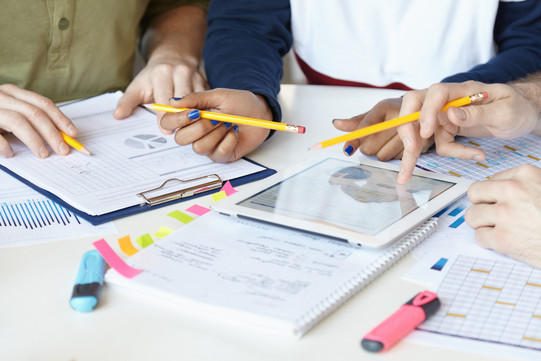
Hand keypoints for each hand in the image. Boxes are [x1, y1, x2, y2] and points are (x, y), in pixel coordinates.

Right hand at [0, 84, 76, 157]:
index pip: (43, 104)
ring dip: (34, 140)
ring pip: (18, 121)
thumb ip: (31, 119)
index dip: (61, 119)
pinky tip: (11, 153)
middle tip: (63, 150)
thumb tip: (60, 135)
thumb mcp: (12, 111)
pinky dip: (5, 145)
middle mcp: (1, 96)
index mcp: (13, 93)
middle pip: (34, 113)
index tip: (73, 134)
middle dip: (52, 133)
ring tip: (43, 154)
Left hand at [113, 57, 208, 130]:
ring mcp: (195, 77)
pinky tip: (201, 123)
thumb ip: (128, 101)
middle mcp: (180, 72)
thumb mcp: (138, 86)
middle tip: (179, 133)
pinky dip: (204, 112)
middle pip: (184, 100)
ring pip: (198, 101)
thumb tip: (118, 115)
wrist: (173, 57)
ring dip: (195, 117)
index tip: (165, 130)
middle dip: (182, 117)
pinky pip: (207, 101)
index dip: (165, 116)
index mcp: (162, 72)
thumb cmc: (153, 77)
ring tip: (191, 131)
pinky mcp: (205, 83)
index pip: (164, 97)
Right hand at [160, 88, 271, 162]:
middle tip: (215, 118)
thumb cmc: (240, 102)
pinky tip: (235, 132)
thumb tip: (173, 102)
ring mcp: (209, 145)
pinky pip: (217, 153)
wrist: (261, 112)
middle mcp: (196, 132)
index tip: (193, 112)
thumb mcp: (218, 95)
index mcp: (191, 116)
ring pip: (198, 147)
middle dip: (199, 128)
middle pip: (181, 138)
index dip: (176, 120)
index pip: (169, 123)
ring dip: (215, 134)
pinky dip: (228, 141)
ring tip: (228, 123)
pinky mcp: (222, 155)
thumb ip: (196, 98)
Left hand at [333, 97, 432, 160]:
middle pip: (370, 146)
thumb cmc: (395, 112)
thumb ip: (357, 121)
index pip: (366, 126)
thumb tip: (336, 124)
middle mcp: (397, 117)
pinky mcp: (421, 143)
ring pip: (382, 156)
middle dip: (369, 147)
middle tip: (376, 139)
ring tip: (389, 140)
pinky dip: (394, 156)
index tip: (347, 151)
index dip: (355, 140)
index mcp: (384, 107)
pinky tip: (399, 145)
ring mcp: (411, 130)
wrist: (425, 111)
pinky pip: (396, 160)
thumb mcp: (376, 113)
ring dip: (382, 152)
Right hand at [396, 81, 539, 182]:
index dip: (426, 112)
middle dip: (407, 129)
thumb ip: (478, 112)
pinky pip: (441, 144)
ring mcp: (445, 116)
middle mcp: (448, 101)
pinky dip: (454, 153)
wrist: (525, 114)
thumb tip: (451, 114)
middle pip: (415, 108)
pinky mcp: (448, 129)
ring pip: (420, 131)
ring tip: (406, 175)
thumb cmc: (517, 107)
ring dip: (413, 154)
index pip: (435, 94)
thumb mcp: (505, 111)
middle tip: (410, 150)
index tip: (426, 133)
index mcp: (461, 90)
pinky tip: (476, 156)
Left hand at [465, 165, 540, 268]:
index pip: (492, 179)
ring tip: (499, 228)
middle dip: (482, 205)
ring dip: (483, 224)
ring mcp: (506, 215)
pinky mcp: (503, 239)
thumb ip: (528, 184)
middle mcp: (513, 191)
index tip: (503, 201)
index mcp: (526, 175)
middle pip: (475, 193)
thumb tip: (502, 185)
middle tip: (493, 214)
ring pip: (472, 216)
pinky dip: (489, 242)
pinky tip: (504, 242)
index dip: (496, 193)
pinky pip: (479, 237)